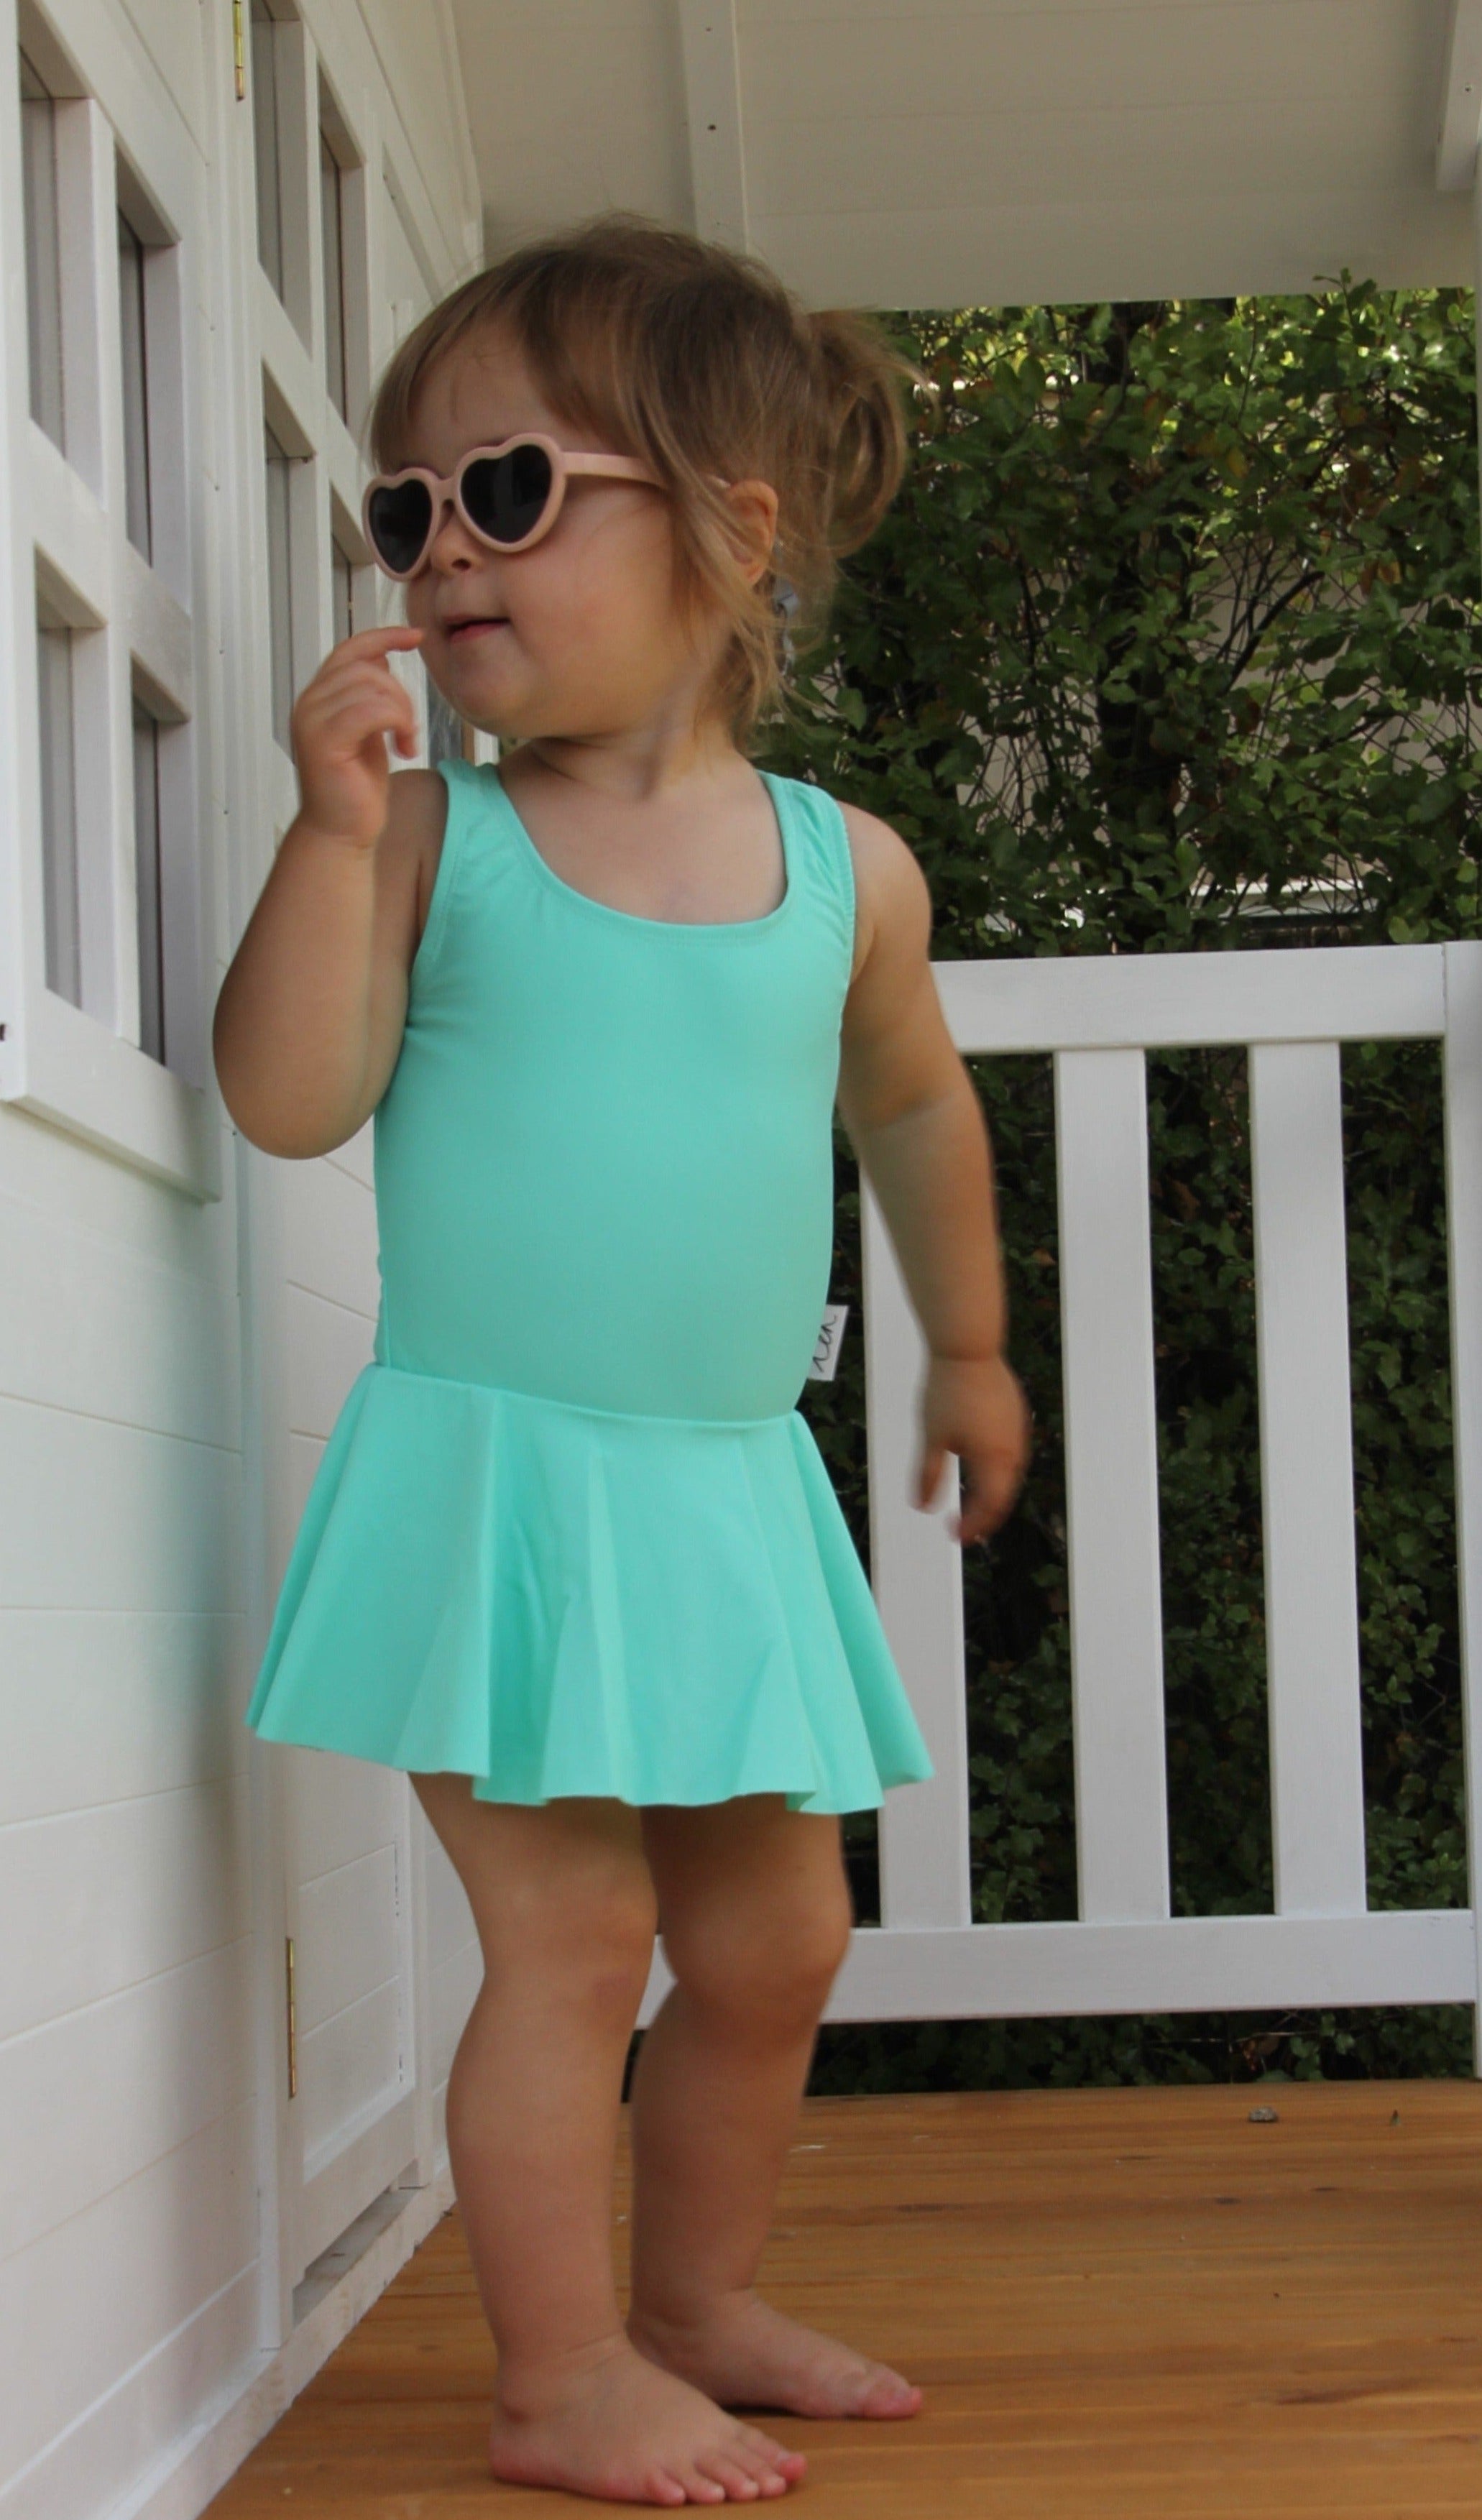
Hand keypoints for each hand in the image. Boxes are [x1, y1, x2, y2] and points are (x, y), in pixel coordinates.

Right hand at [289, 625, 425, 848]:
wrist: (342, 832)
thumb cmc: (357, 788)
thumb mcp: (369, 731)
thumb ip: (370, 696)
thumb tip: (383, 659)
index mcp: (318, 697)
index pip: (349, 649)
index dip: (384, 636)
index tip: (416, 637)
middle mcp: (308, 703)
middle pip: (365, 666)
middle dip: (399, 692)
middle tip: (408, 729)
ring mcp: (311, 721)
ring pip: (370, 685)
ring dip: (401, 711)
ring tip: (405, 741)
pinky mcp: (324, 742)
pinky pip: (370, 710)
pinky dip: (396, 723)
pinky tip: (402, 749)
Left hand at [914, 1352, 1030, 1545]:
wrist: (967, 1348)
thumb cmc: (947, 1391)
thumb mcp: (932, 1438)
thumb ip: (928, 1475)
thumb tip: (922, 1508)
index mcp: (993, 1460)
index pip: (988, 1507)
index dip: (973, 1527)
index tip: (955, 1535)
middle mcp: (1013, 1449)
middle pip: (1003, 1496)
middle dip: (984, 1516)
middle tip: (963, 1527)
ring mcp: (1018, 1431)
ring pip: (1010, 1475)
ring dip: (992, 1494)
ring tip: (972, 1502)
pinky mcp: (1016, 1415)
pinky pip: (1011, 1453)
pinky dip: (997, 1471)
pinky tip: (981, 1466)